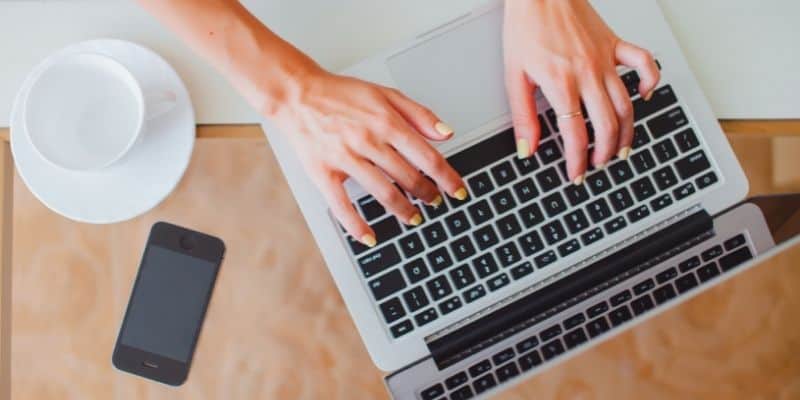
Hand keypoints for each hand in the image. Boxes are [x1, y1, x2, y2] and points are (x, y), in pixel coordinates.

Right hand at [271, 69, 466, 246]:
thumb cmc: (341, 94)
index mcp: (386, 122)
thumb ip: (419, 114)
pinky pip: (342, 205)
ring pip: (383, 192)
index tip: (458, 191)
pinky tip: (370, 237)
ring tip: (413, 218)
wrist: (297, 95)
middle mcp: (368, 141)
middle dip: (427, 194)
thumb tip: (446, 134)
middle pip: (408, 177)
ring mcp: (345, 158)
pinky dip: (357, 225)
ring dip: (403, 210)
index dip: (447, 177)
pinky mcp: (323, 173)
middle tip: (435, 202)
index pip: (427, 156)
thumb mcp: (385, 94)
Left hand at [503, 0, 659, 182]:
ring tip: (620, 150)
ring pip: (627, 104)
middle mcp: (588, 74)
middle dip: (604, 153)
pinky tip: (644, 97)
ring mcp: (606, 59)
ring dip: (627, 132)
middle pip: (607, 125)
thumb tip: (526, 148)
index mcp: (562, 83)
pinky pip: (644, 64)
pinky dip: (650, 82)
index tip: (575, 174)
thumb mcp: (514, 76)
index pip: (575, 134)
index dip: (576, 161)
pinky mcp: (615, 44)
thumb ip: (523, 116)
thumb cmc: (525, 27)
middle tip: (597, 166)